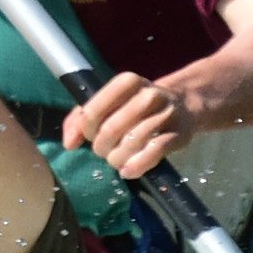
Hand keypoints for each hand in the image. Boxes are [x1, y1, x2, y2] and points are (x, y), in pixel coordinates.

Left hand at [64, 70, 201, 180]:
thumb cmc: (136, 106)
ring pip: (130, 144)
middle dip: (101, 147)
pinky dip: (136, 166)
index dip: (87, 131)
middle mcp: (147, 95)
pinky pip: (152, 154)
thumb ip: (80, 119)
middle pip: (110, 130)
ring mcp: (165, 114)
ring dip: (117, 159)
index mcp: (127, 82)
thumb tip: (69, 144)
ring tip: (117, 159)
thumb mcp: (109, 103)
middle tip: (105, 150)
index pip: (92, 112)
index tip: (92, 135)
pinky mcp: (178, 135)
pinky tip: (128, 170)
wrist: (183, 105)